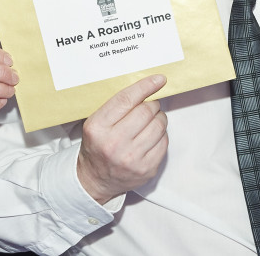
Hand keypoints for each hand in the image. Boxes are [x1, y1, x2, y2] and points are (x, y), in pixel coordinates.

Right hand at [76, 75, 168, 203]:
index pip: (126, 99)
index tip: (158, 80)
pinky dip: (161, 134)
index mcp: (98, 128)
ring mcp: (132, 158)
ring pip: (159, 125)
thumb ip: (117, 107)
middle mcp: (114, 143)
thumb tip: (147, 87)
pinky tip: (152, 136)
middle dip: (152, 104)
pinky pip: (164, 142)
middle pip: (146, 111)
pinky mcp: (147, 169)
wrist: (95, 179)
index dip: (145, 86)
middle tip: (150, 105)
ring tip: (151, 120)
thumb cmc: (97, 146)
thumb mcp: (96, 123)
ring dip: (159, 118)